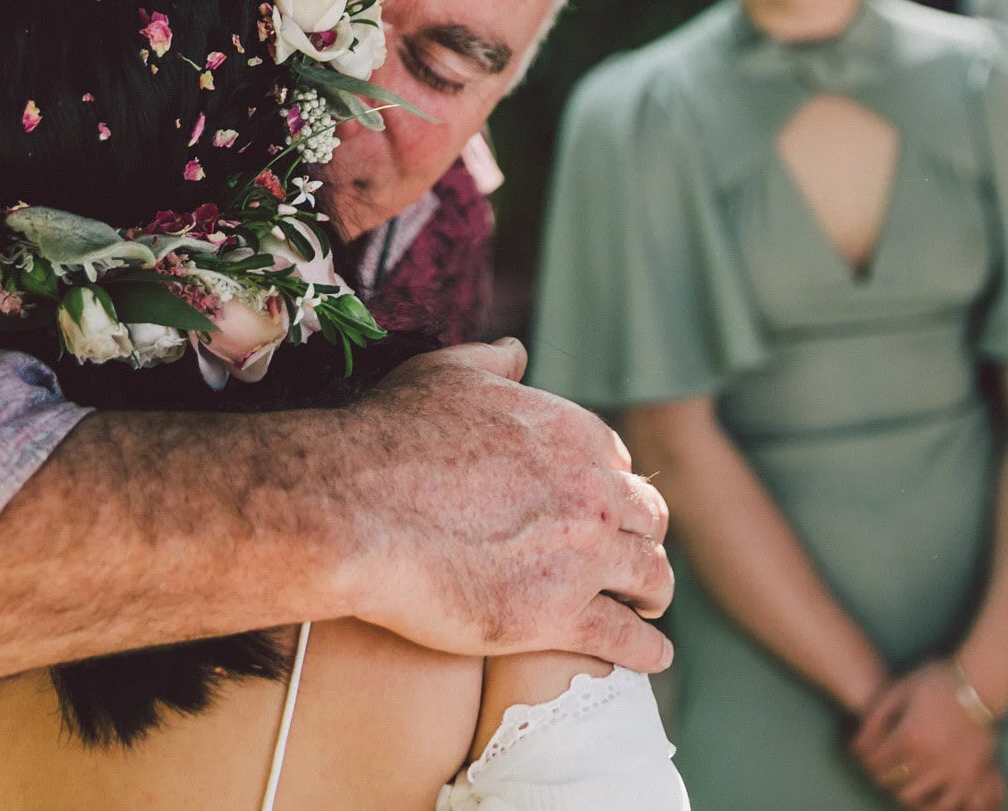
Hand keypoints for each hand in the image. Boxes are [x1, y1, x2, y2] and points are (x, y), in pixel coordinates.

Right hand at [341, 341, 673, 671]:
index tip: (596, 508)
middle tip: (628, 559)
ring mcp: (582, 556)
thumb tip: (517, 350)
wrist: (353, 507)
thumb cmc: (389, 436)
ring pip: (652, 577)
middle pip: (648, 518)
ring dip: (655, 593)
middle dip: (642, 537)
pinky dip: (649, 649)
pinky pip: (629, 638)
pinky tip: (654, 656)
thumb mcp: (445, 372)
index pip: (617, 464)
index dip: (607, 487)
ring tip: (648, 607)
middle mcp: (592, 491)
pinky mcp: (559, 617)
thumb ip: (492, 362)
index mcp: (572, 433)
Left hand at [850, 661, 1000, 809]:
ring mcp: (951, 771)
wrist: (981, 684)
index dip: (865, 758)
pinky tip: (925, 796)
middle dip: (880, 773)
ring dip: (901, 789)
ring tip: (902, 779)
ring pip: (913, 797)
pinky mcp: (971, 778)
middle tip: (881, 766)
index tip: (865, 754)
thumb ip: (876, 717)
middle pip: (891, 780)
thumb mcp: (899, 690)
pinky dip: (930, 805)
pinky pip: (946, 804)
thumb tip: (856, 744)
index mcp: (908, 735)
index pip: (875, 760)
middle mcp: (928, 758)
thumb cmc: (936, 682)